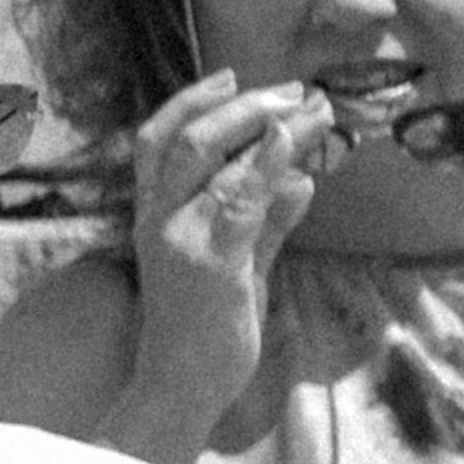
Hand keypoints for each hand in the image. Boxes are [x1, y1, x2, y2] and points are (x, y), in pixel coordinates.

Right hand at [117, 71, 339, 431]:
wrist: (181, 385)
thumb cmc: (205, 328)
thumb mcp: (241, 264)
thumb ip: (267, 222)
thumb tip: (303, 179)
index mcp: (154, 214)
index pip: (158, 140)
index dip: (194, 101)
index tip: (237, 78)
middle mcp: (157, 218)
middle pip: (181, 137)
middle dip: (238, 104)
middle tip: (291, 90)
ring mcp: (180, 238)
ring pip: (206, 157)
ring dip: (264, 123)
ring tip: (309, 108)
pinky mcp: (211, 263)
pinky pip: (238, 200)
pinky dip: (267, 163)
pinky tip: (296, 145)